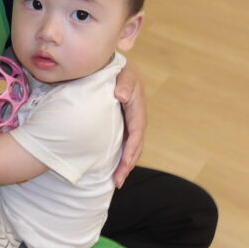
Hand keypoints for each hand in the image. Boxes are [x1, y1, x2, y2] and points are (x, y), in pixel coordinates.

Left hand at [113, 59, 147, 187]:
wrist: (111, 65)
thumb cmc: (116, 68)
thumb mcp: (123, 71)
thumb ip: (124, 82)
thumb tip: (121, 96)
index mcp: (137, 105)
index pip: (137, 131)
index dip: (132, 148)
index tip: (125, 163)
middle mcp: (136, 116)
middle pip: (135, 144)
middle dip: (128, 164)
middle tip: (118, 181)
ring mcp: (130, 121)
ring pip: (131, 147)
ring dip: (125, 165)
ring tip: (116, 182)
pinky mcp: (123, 124)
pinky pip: (124, 143)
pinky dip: (120, 157)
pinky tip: (113, 170)